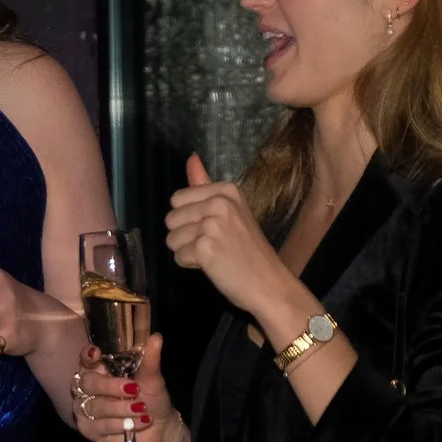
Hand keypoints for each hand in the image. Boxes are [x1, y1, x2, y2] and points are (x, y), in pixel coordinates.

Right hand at [71, 334, 181, 441]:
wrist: (159, 429)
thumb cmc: (152, 398)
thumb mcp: (153, 379)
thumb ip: (150, 360)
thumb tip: (156, 337)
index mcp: (100, 369)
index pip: (86, 358)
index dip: (87, 355)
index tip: (97, 353)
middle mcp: (89, 387)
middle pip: (87, 382)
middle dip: (110, 386)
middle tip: (134, 389)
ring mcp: (86, 408)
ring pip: (95, 406)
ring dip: (121, 408)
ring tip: (142, 409)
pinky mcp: (89, 429)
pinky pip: (99, 425)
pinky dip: (120, 424)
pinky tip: (135, 423)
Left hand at [166, 153, 301, 326]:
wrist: (270, 284)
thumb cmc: (249, 250)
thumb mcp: (231, 210)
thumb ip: (205, 186)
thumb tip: (191, 157)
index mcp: (226, 190)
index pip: (178, 199)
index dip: (190, 219)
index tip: (215, 228)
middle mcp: (219, 203)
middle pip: (171, 218)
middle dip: (186, 236)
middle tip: (214, 244)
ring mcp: (212, 225)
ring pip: (171, 238)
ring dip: (187, 251)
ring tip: (214, 255)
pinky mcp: (204, 248)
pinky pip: (178, 256)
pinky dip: (191, 265)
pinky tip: (213, 266)